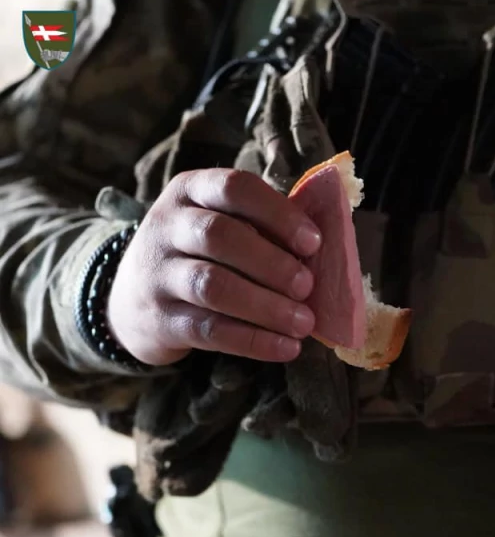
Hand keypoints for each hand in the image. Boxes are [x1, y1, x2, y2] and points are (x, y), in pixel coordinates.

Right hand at [107, 169, 322, 365]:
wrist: (129, 301)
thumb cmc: (199, 255)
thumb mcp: (220, 223)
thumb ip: (264, 227)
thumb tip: (322, 250)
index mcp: (191, 191)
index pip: (234, 188)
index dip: (279, 215)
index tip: (313, 243)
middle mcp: (167, 225)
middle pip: (221, 237)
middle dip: (272, 264)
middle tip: (308, 286)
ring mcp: (156, 273)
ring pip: (213, 286)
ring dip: (267, 307)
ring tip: (303, 323)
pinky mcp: (158, 319)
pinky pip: (209, 330)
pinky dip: (253, 341)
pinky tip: (286, 348)